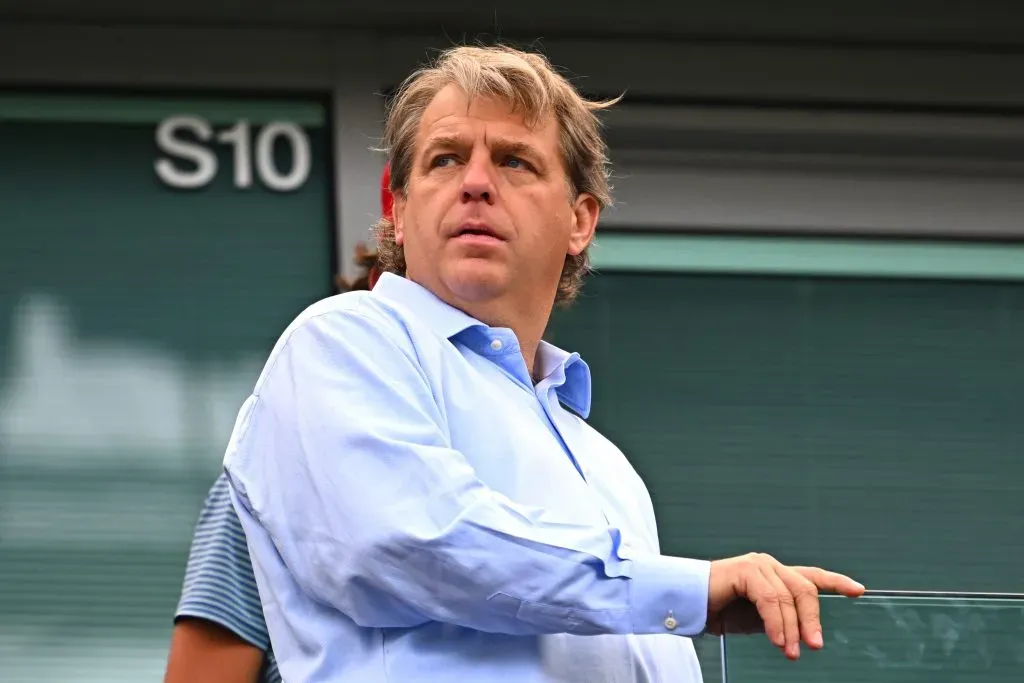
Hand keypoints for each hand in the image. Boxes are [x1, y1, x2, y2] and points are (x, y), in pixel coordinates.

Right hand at [705, 553, 864, 659]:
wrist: (689, 603)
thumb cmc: (719, 609)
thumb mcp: (759, 619)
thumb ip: (780, 620)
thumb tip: (801, 637)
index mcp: (775, 575)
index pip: (810, 576)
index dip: (836, 581)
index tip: (858, 590)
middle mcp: (769, 565)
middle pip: (805, 589)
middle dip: (812, 620)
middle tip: (814, 646)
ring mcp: (758, 565)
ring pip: (789, 597)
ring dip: (793, 628)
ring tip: (791, 651)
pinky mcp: (746, 570)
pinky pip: (770, 599)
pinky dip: (777, 622)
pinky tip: (777, 639)